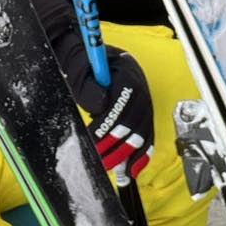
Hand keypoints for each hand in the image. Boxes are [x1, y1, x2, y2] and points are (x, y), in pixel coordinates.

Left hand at [56, 39, 154, 178]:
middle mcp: (140, 83)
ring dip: (126, 153)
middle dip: (117, 142)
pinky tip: (131, 170)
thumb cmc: (81, 60)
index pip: (124, 98)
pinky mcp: (141, 112)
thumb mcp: (78, 66)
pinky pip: (147, 135)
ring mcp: (143, 98)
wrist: (86, 55)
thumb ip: (87, 84)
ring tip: (110, 168)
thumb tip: (100, 106)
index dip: (109, 121)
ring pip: (143, 131)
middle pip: (136, 118)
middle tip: (99, 159)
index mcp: (126, 68)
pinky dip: (140, 154)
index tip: (92, 137)